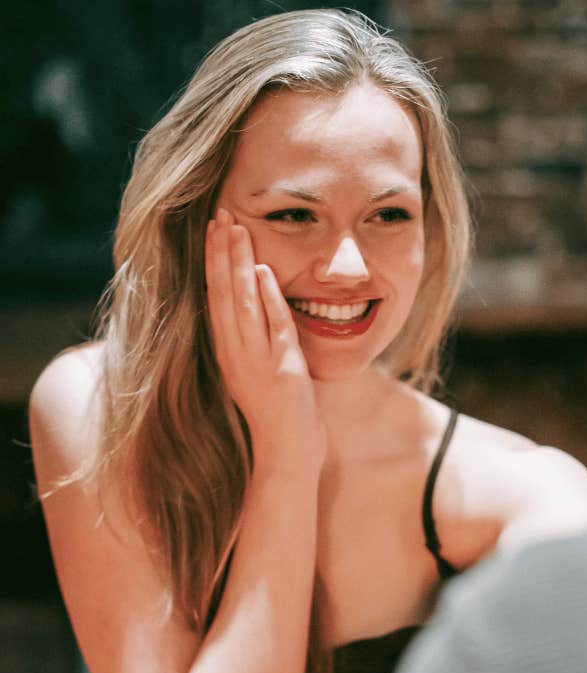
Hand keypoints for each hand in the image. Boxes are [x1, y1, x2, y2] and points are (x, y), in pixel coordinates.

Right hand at [206, 209, 325, 473]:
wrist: (286, 459)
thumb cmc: (279, 420)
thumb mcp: (261, 374)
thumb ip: (257, 343)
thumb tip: (257, 309)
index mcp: (229, 354)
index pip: (216, 299)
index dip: (214, 264)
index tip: (214, 230)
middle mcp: (236, 355)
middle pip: (221, 294)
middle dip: (220, 253)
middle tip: (219, 214)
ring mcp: (257, 363)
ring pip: (241, 304)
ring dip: (238, 266)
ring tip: (235, 229)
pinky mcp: (282, 372)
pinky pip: (273, 328)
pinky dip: (267, 299)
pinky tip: (263, 271)